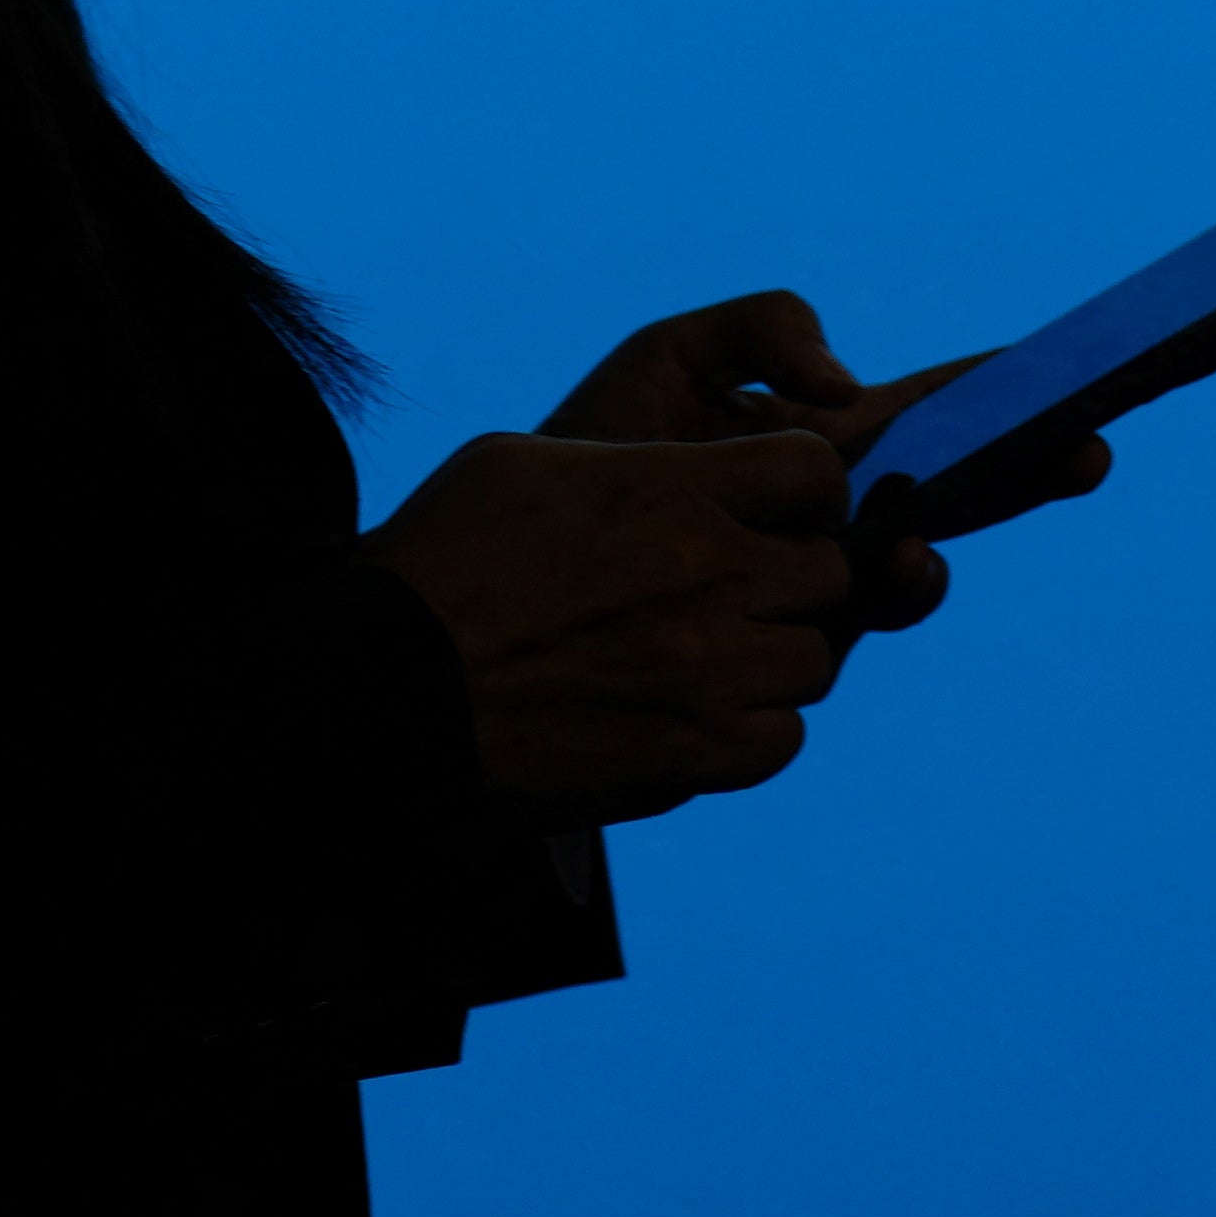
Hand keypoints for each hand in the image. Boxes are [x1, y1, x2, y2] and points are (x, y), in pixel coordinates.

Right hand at [360, 429, 859, 831]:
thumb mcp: (520, 464)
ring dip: (767, 657)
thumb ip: (628, 465)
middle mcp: (709, 573)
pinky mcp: (697, 752)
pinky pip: (783, 736)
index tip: (769, 510)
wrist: (387, 686)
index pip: (814, 470)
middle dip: (786, 578)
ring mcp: (710, 669)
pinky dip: (748, 728)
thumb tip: (683, 474)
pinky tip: (687, 712)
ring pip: (813, 660)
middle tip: (721, 592)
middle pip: (828, 572)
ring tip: (696, 657)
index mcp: (671, 489)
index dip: (802, 490)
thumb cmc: (440, 563)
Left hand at [538, 288, 1115, 629]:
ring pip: (914, 567)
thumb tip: (845, 386)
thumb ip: (759, 331)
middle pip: (960, 490)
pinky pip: (858, 623)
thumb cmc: (595, 446)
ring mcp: (816, 581)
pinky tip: (897, 563)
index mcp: (824, 437)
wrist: (517, 554)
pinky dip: (889, 590)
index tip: (1080, 382)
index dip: (1007, 397)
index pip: (938, 412)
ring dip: (944, 546)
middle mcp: (838, 514)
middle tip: (1087, 447)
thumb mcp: (667, 358)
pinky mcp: (781, 638)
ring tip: (938, 528)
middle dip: (1026, 470)